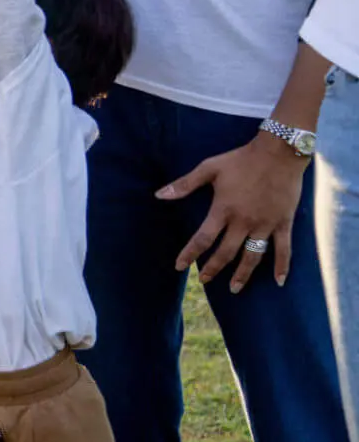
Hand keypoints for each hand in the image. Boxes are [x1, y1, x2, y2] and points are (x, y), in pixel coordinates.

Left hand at [159, 132, 303, 289]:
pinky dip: (282, 267)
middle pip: (226, 253)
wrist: (278, 153)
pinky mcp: (283, 223)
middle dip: (213, 269)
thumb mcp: (209, 168)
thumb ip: (185, 184)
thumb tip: (158, 195)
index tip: (179, 266)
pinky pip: (284, 250)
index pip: (202, 239)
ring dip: (243, 274)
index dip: (189, 254)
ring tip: (234, 288)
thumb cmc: (241, 159)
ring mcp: (265, 224)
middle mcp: (243, 221)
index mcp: (223, 210)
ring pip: (253, 256)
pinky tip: (278, 281)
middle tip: (204, 281)